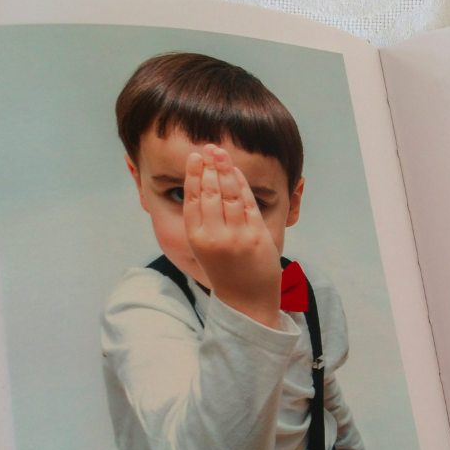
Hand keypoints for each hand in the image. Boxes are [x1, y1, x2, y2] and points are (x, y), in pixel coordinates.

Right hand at [184, 145, 282, 327]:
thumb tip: (198, 188)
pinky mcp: (257, 236)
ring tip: (221, 153)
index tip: (194, 157)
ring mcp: (237, 236)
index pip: (192, 199)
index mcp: (197, 239)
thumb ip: (201, 222)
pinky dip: (243, 184)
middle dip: (210, 166)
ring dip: (226, 170)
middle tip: (209, 148)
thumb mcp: (204, 248)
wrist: (247, 300)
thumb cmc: (225, 270)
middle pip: (210, 192)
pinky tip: (238, 171)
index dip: (193, 176)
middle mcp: (215, 237)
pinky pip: (249, 203)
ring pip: (230, 194)